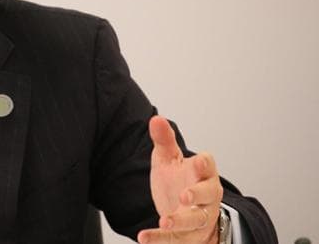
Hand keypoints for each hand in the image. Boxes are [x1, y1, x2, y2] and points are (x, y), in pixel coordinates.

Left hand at [138, 116, 222, 243]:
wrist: (184, 208)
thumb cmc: (180, 179)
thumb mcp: (170, 159)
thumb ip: (164, 140)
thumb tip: (156, 119)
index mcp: (203, 173)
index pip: (207, 166)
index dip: (205, 164)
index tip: (200, 161)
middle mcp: (206, 196)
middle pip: (207, 195)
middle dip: (197, 195)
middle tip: (185, 195)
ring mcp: (199, 217)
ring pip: (194, 220)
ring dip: (180, 221)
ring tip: (165, 220)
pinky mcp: (187, 235)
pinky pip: (175, 239)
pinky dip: (159, 239)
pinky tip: (143, 237)